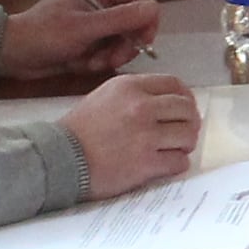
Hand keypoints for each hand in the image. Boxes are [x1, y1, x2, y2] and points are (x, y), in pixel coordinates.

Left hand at [0, 0, 154, 79]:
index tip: (143, 39)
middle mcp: (101, 0)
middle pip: (134, 20)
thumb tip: (153, 10)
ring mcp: (97, 21)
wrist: (14, 55)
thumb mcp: (84, 27)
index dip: (146, 16)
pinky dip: (101, 60)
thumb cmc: (44, 34)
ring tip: (92, 62)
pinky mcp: (91, 40)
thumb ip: (121, 18)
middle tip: (113, 58)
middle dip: (125, 42)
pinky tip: (83, 63)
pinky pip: (110, 50)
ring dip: (112, 55)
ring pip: (124, 39)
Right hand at [64, 69, 203, 196]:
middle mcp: (141, 107)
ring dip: (185, 143)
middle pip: (186, 109)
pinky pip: (179, 161)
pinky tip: (167, 163)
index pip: (175, 84)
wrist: (59, 158)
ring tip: (176, 148)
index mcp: (130, 86)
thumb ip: (135, 94)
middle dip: (189, 121)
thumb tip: (168, 101)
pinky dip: (177, 163)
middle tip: (184, 132)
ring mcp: (145, 135)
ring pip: (188, 135)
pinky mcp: (146, 163)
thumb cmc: (79, 130)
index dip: (185, 97)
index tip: (185, 108)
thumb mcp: (105, 96)